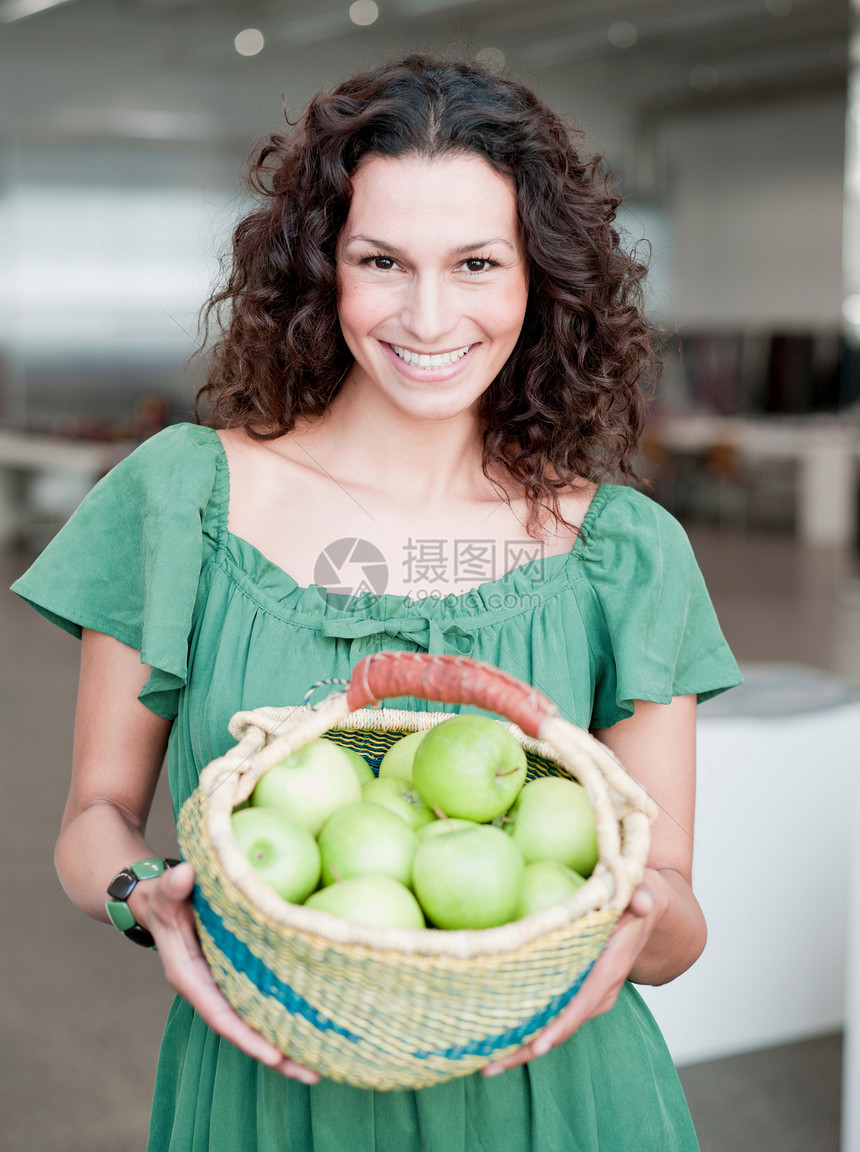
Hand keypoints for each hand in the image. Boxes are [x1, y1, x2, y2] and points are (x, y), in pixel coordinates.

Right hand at [138, 861, 320, 1083]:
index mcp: (189, 976)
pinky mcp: (237, 975)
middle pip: (243, 1029)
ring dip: (285, 1043)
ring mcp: (223, 984)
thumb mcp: (165, 891)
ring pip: (255, 1021)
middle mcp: (208, 988)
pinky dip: (282, 1017)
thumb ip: (173, 886)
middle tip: (313, 1075)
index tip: (274, 1056)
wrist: (160, 899)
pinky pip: (261, 1002)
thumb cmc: (164, 896)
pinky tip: (312, 1026)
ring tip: (321, 1065)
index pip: (220, 1014)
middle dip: (275, 1055)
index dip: (247, 1036)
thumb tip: (184, 873)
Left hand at [481, 883, 657, 1076]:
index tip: (537, 1047)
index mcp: (611, 967)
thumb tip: (643, 900)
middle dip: (528, 1049)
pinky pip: (550, 1014)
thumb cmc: (639, 895)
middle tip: (488, 1067)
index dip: (561, 1025)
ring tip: (483, 1064)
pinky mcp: (575, 989)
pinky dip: (525, 1029)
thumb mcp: (644, 890)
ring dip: (521, 1047)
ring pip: (553, 1027)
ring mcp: (587, 993)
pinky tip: (495, 1038)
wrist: (645, 906)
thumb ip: (642, 896)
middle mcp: (599, 989)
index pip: (585, 1002)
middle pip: (562, 1026)